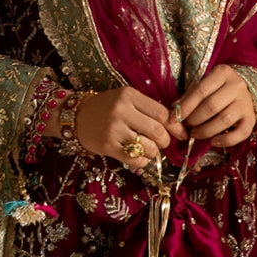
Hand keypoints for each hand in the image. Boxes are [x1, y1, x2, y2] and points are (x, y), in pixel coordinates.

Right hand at [71, 87, 186, 169]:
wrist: (77, 116)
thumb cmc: (107, 107)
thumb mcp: (126, 99)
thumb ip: (147, 108)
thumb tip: (176, 126)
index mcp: (129, 95)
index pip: (161, 112)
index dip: (174, 125)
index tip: (179, 132)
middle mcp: (121, 110)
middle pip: (157, 130)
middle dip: (165, 141)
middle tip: (162, 142)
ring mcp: (114, 129)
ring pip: (148, 147)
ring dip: (154, 152)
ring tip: (149, 149)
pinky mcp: (108, 146)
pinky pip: (135, 160)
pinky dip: (143, 162)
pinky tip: (139, 157)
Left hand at [175, 65, 255, 146]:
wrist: (244, 92)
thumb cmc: (218, 89)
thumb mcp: (204, 85)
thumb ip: (190, 96)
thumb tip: (174, 111)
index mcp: (223, 72)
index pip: (201, 90)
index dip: (186, 107)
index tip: (174, 119)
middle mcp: (237, 85)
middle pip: (212, 105)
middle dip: (195, 119)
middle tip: (186, 127)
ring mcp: (246, 102)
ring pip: (224, 119)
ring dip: (206, 130)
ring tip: (195, 134)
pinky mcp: (252, 118)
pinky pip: (240, 133)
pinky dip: (226, 140)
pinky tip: (213, 141)